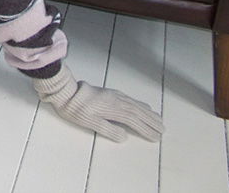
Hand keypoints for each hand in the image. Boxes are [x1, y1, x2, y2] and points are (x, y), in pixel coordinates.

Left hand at [32, 65, 162, 141]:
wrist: (65, 91)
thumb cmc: (75, 109)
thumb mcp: (90, 122)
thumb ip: (109, 129)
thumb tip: (125, 136)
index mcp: (113, 109)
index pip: (134, 121)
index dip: (146, 129)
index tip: (156, 137)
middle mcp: (117, 100)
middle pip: (138, 111)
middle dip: (151, 121)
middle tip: (163, 130)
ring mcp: (114, 95)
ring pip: (135, 104)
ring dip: (148, 112)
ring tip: (158, 119)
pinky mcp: (110, 93)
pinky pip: (130, 99)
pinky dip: (140, 104)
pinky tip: (142, 106)